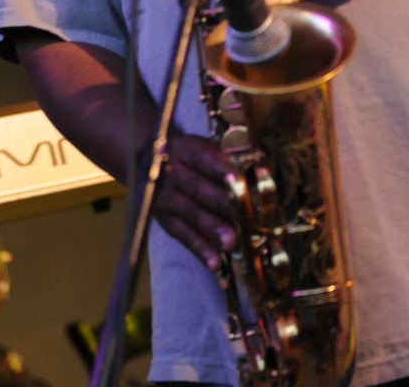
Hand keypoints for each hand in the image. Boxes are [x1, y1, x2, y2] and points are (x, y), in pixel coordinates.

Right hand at [152, 133, 236, 271]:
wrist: (149, 162)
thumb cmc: (190, 156)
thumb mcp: (202, 146)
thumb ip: (225, 157)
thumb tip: (259, 170)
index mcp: (185, 150)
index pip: (203, 158)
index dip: (223, 169)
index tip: (244, 179)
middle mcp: (172, 173)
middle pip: (197, 188)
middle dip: (221, 204)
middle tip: (244, 217)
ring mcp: (165, 197)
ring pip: (190, 213)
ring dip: (212, 229)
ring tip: (232, 243)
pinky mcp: (164, 219)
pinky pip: (182, 235)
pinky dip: (199, 249)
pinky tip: (215, 263)